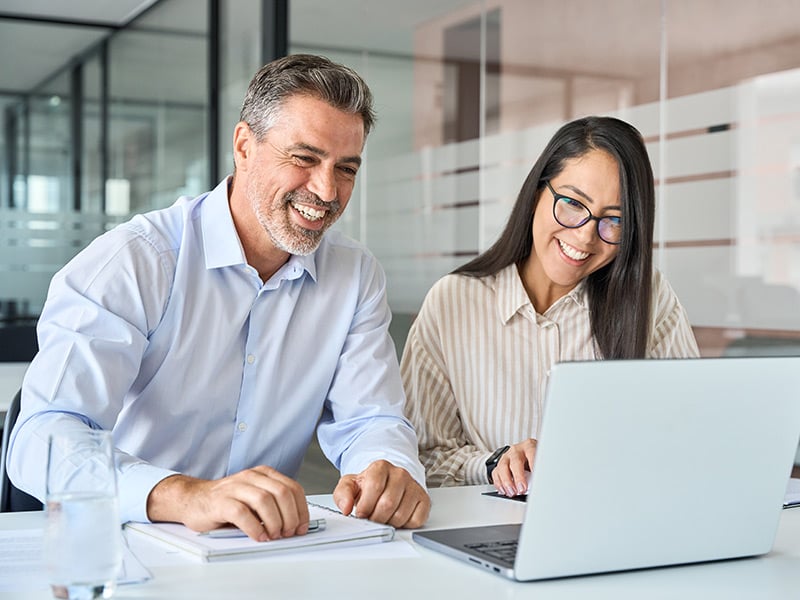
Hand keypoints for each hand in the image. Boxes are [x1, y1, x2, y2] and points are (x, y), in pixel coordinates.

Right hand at [146, 466, 308, 541]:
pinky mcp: (220, 502)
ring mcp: (235, 487)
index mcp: (263, 474)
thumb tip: (295, 525)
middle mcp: (251, 477)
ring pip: (264, 500)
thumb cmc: (226, 502)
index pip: (292, 487)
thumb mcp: (254, 498)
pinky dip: (255, 527)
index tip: (302, 526)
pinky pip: (242, 513)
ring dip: (275, 522)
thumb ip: (272, 505)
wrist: (193, 499)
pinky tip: (259, 536)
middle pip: (282, 492)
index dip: (301, 509)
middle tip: (289, 532)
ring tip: (274, 535)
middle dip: (290, 516)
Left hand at [333, 460, 429, 527]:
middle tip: (372, 518)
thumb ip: (343, 494)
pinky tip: (397, 517)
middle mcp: (400, 474)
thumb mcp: (351, 485)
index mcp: (381, 467)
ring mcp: (414, 486)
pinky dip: (404, 525)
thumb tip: (346, 508)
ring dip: (388, 523)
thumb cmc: (369, 486)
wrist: (387, 483)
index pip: (374, 488)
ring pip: (401, 515)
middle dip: (376, 518)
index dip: (365, 506)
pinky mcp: (424, 500)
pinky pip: (415, 520)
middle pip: (387, 504)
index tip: (361, 513)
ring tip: (383, 517)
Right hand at [491, 438, 536, 496]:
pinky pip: (495, 473)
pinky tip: (504, 491)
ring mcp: (506, 457)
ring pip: (502, 467)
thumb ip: (539, 470)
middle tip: (522, 489)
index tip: (537, 478)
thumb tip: (540, 483)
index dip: (534, 466)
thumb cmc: (535, 461)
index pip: (531, 453)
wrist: (527, 457)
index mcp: (529, 446)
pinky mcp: (499, 465)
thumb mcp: (541, 462)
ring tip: (512, 492)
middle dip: (518, 477)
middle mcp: (516, 450)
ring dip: (507, 482)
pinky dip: (499, 483)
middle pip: (515, 461)